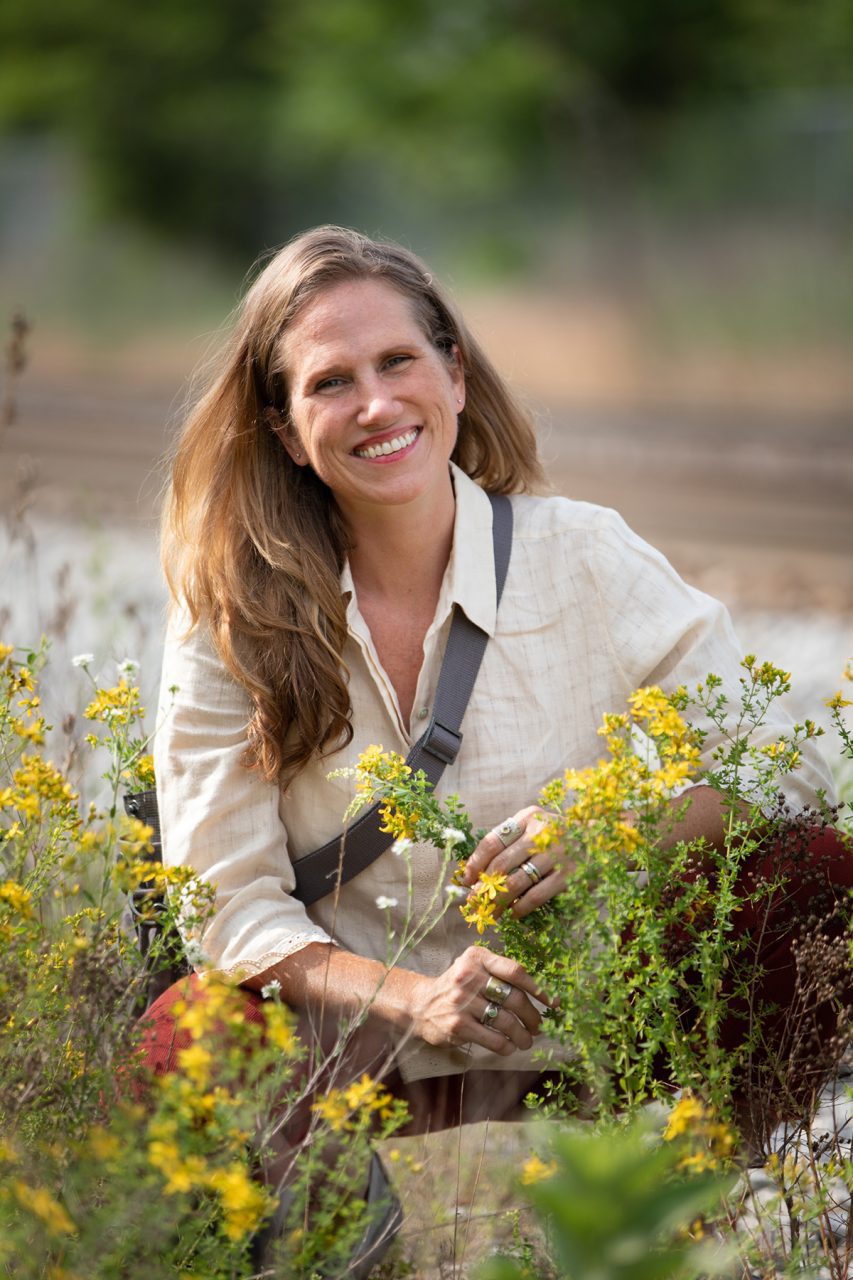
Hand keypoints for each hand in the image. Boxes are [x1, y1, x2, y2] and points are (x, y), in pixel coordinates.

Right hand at [407, 946, 553, 1055]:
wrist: (420, 1004)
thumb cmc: (456, 986)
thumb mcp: (474, 968)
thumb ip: (500, 972)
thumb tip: (541, 992)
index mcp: (477, 958)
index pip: (515, 971)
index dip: (538, 988)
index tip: (552, 1002)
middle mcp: (469, 976)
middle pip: (514, 998)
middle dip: (533, 1016)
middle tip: (539, 1026)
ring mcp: (462, 1002)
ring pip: (506, 1021)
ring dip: (523, 1035)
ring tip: (527, 1041)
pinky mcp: (458, 1025)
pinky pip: (493, 1039)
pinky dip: (507, 1045)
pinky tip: (509, 1046)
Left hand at [462, 806, 572, 918]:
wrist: (603, 839)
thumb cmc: (561, 836)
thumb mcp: (537, 826)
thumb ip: (511, 841)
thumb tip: (477, 871)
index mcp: (529, 817)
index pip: (492, 841)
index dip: (476, 863)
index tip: (466, 880)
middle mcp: (542, 833)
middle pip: (501, 864)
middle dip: (483, 887)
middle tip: (475, 902)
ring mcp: (557, 854)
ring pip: (516, 883)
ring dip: (498, 901)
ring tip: (491, 912)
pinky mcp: (570, 875)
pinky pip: (537, 896)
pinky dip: (521, 907)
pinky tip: (514, 913)